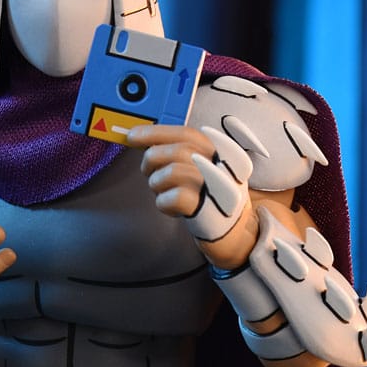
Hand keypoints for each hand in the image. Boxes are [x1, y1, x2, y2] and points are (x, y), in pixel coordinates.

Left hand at [126, 123, 261, 269]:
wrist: (234, 234)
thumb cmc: (209, 197)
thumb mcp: (202, 168)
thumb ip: (177, 152)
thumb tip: (139, 138)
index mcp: (220, 151)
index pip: (186, 134)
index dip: (156, 133)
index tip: (131, 136)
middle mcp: (222, 166)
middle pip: (177, 151)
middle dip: (152, 159)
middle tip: (146, 170)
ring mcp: (216, 188)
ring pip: (171, 173)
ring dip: (157, 183)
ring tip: (163, 191)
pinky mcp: (207, 211)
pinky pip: (171, 198)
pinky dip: (162, 203)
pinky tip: (170, 208)